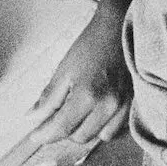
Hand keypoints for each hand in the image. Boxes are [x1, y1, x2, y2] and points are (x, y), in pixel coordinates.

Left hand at [17, 7, 131, 165]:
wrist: (121, 29)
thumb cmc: (91, 46)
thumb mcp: (64, 70)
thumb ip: (48, 98)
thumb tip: (32, 118)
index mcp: (87, 95)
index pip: (62, 128)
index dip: (45, 135)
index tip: (35, 136)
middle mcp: (108, 105)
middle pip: (81, 136)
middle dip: (64, 132)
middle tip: (53, 122)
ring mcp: (124, 106)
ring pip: (101, 136)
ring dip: (85, 131)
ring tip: (76, 117)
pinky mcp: (134, 103)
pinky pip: (116, 127)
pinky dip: (103, 126)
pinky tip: (95, 114)